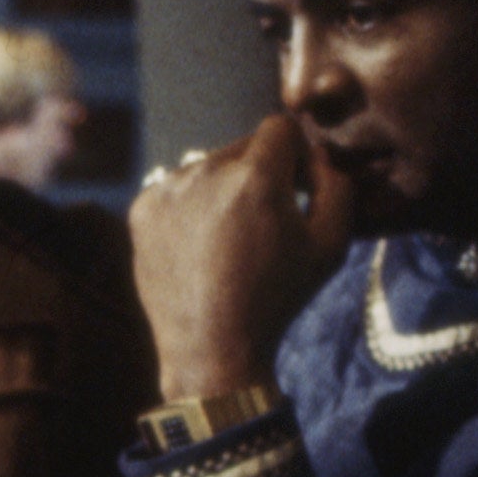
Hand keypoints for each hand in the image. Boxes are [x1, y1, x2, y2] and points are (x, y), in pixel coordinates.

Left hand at [130, 115, 353, 402]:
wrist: (212, 350)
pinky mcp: (141, 211)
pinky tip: (200, 249)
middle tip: (263, 222)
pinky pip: (176, 190)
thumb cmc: (277, 299)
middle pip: (243, 146)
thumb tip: (318, 154)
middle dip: (259, 172)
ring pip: (207, 167)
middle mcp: (204, 173)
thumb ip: (336, 183)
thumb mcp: (331, 243)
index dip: (296, 156)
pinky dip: (191, 209)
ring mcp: (166, 191)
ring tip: (229, 241)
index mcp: (254, 176)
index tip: (296, 189)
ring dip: (224, 190)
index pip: (280, 127)